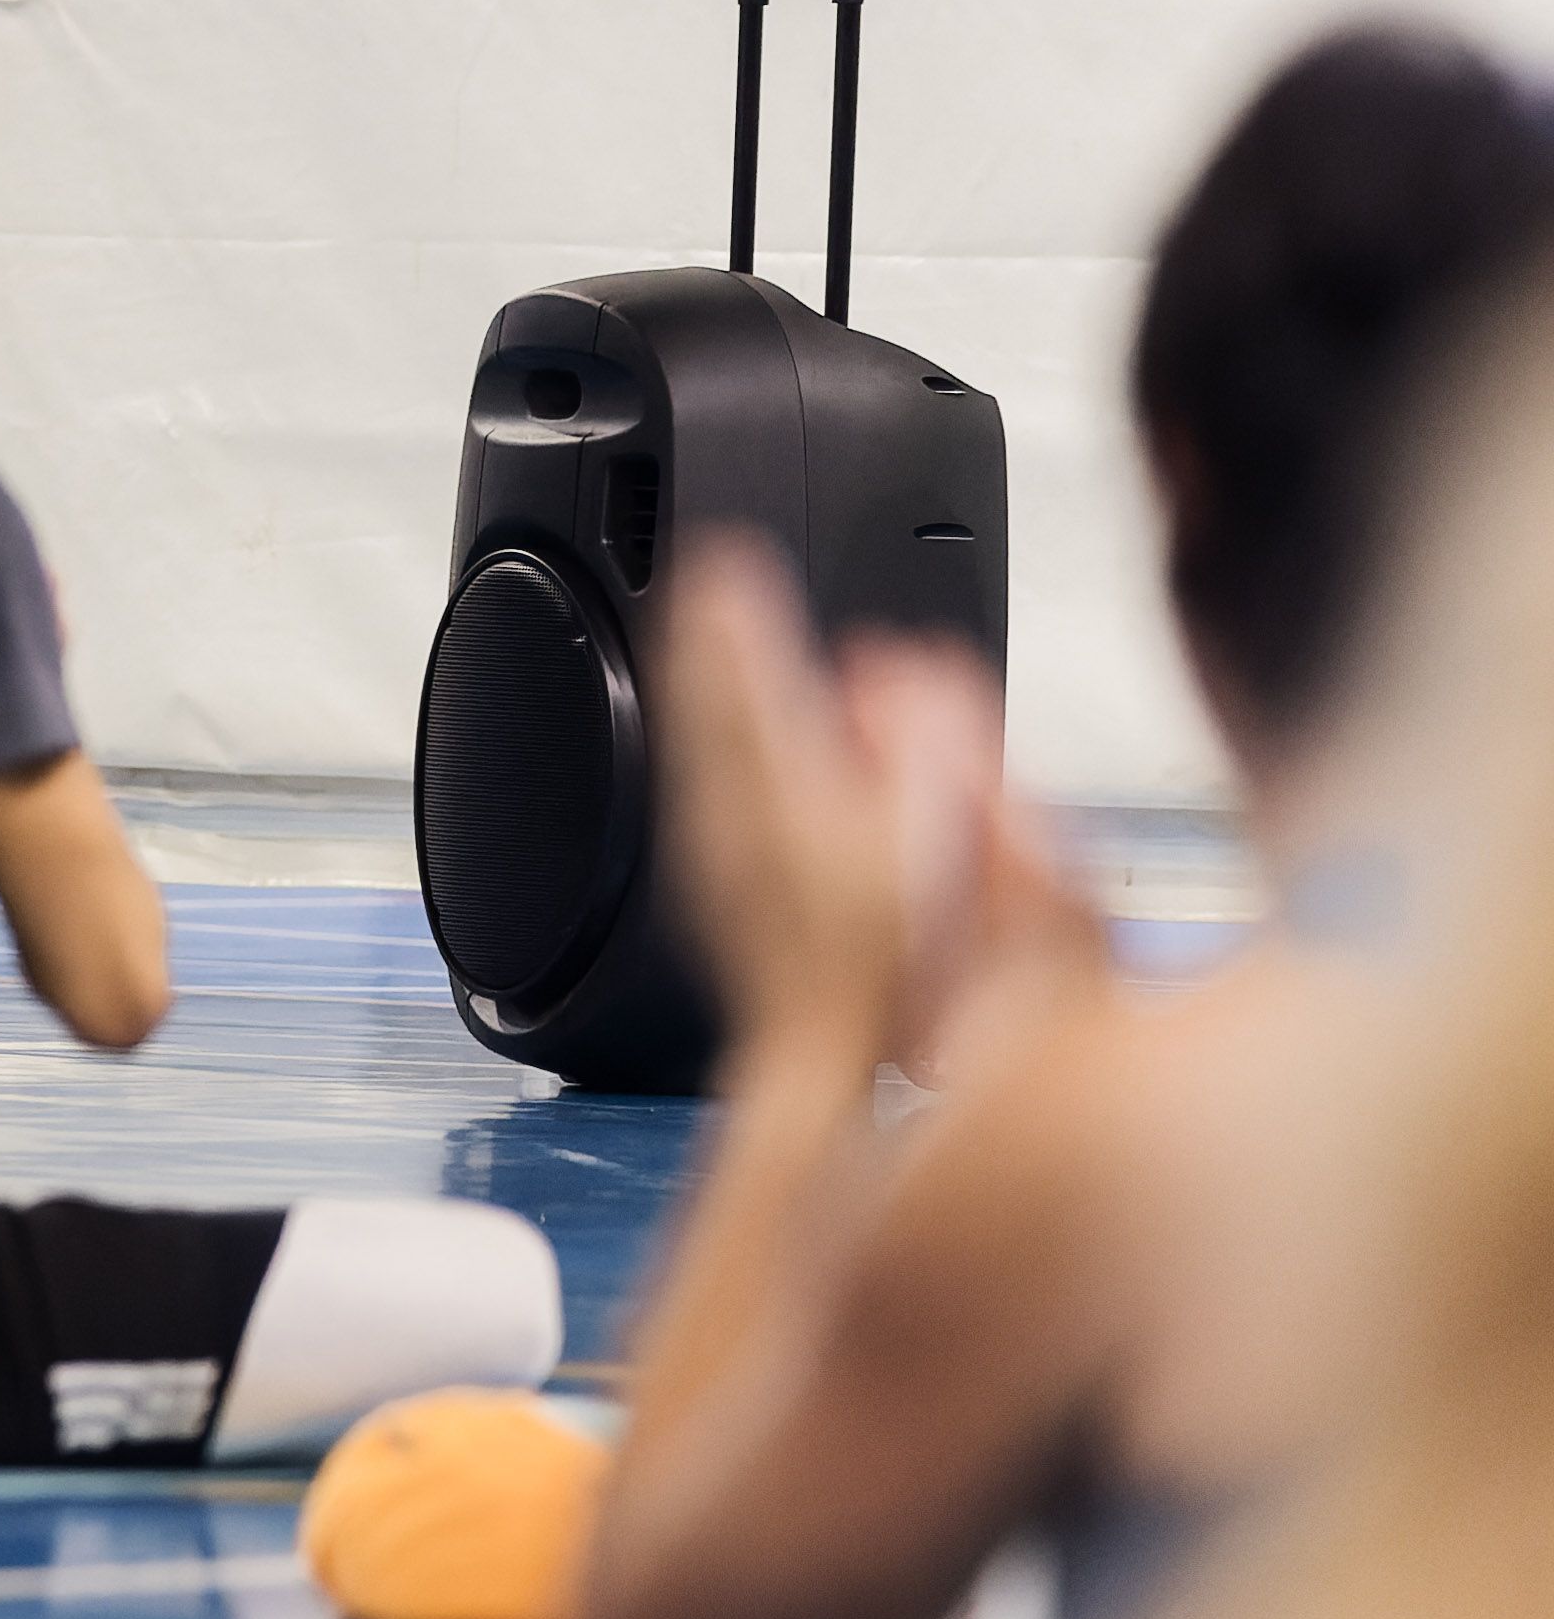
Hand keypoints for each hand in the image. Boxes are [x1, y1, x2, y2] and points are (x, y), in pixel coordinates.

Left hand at [651, 540, 921, 1072]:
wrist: (826, 1062)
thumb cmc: (895, 968)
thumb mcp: (930, 845)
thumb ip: (923, 749)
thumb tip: (889, 665)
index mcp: (784, 800)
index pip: (747, 681)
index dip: (736, 614)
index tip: (725, 555)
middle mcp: (732, 819)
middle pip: (702, 702)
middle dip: (701, 632)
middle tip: (698, 570)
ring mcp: (712, 855)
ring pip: (689, 740)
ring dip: (692, 680)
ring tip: (691, 627)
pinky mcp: (712, 884)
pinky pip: (692, 784)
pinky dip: (696, 738)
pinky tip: (704, 730)